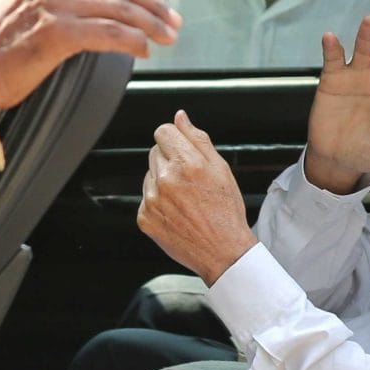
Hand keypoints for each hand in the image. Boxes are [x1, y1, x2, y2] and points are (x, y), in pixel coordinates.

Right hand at [0, 0, 179, 106]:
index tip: (148, 0)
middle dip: (151, 4)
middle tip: (171, 22)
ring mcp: (54, 3)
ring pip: (119, 9)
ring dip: (150, 25)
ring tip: (165, 38)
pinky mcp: (58, 32)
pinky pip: (109, 32)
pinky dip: (132, 41)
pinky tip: (142, 50)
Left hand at [138, 111, 255, 282]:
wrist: (223, 251)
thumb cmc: (225, 212)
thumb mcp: (220, 169)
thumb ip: (198, 138)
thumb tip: (180, 117)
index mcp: (187, 163)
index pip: (163, 131)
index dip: (174, 138)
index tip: (182, 149)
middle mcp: (166, 179)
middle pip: (155, 152)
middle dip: (170, 159)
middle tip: (189, 179)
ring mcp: (152, 199)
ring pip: (150, 175)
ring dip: (163, 180)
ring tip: (185, 198)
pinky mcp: (144, 217)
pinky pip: (146, 198)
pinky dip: (158, 202)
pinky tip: (176, 211)